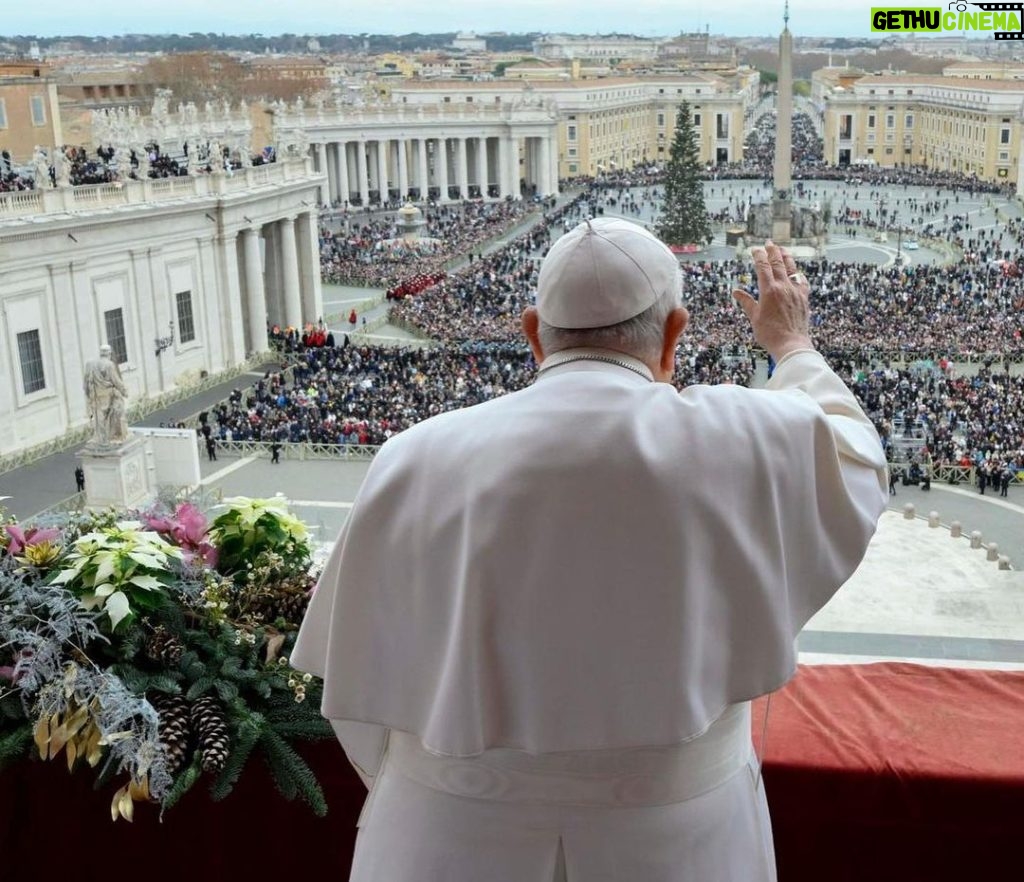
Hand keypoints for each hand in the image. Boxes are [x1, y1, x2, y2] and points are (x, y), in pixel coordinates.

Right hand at [733, 241, 812, 361]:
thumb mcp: (754, 317)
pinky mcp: (803, 298)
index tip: (755, 249)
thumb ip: (746, 302)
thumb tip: (735, 291)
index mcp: (769, 290)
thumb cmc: (769, 333)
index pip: (763, 266)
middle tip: (769, 243)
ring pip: (792, 268)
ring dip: (786, 257)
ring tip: (782, 249)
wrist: (791, 343)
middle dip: (772, 251)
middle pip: (778, 263)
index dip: (758, 255)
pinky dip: (798, 274)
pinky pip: (802, 281)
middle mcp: (783, 287)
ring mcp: (795, 291)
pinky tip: (797, 272)